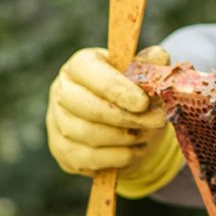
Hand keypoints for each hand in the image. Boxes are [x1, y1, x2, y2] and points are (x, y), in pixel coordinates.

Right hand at [46, 45, 184, 197]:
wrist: (128, 123)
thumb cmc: (134, 92)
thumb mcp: (144, 74)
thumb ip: (151, 64)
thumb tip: (158, 57)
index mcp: (80, 66)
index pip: (89, 73)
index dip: (117, 89)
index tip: (144, 103)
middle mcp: (61, 91)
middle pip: (86, 106)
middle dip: (126, 117)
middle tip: (157, 120)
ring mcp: (57, 122)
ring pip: (86, 134)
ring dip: (124, 137)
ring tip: (147, 133)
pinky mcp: (62, 151)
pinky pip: (88, 158)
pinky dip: (118, 156)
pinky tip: (136, 149)